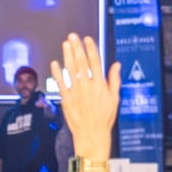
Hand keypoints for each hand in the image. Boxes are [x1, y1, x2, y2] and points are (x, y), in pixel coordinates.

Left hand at [49, 32, 118, 167]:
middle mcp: (88, 86)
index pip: (95, 62)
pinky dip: (57, 72)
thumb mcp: (115, 99)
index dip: (91, 49)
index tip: (87, 39)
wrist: (92, 135)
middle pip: (81, 62)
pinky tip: (55, 63)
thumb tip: (116, 65)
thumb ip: (114, 80)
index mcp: (100, 85)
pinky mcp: (66, 99)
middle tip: (73, 36)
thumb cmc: (104, 119)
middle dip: (77, 47)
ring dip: (67, 55)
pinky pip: (60, 83)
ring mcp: (76, 92)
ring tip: (65, 44)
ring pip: (71, 70)